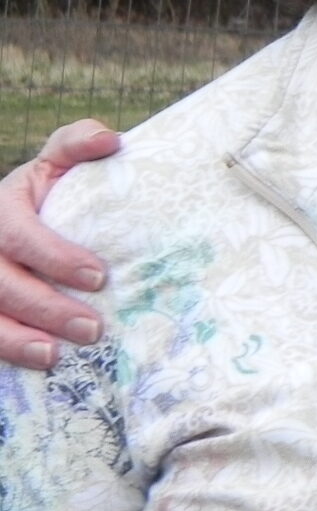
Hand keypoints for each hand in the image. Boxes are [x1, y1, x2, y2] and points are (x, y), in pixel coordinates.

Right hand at [0, 119, 119, 367]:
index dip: (56, 258)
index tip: (99, 276)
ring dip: (17, 342)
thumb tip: (111, 140)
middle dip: (45, 309)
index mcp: (1, 209)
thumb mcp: (58, 158)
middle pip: (2, 285)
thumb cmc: (49, 187)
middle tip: (93, 328)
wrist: (16, 216)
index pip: (21, 236)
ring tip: (57, 356)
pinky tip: (34, 369)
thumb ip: (79, 142)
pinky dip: (3, 354)